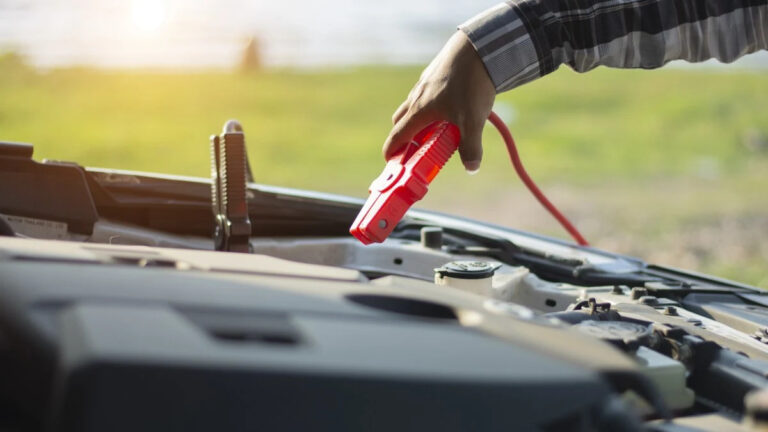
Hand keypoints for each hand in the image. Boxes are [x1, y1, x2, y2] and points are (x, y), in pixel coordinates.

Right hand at [383, 31, 495, 172]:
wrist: (477, 46)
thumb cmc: (470, 84)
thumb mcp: (473, 120)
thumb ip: (470, 146)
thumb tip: (472, 168)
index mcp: (419, 111)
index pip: (397, 136)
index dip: (391, 151)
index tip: (390, 162)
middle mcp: (417, 97)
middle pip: (401, 121)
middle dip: (404, 137)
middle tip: (416, 149)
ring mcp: (425, 83)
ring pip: (414, 105)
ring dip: (419, 120)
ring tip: (438, 129)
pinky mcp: (435, 73)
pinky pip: (426, 93)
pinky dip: (431, 105)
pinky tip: (451, 106)